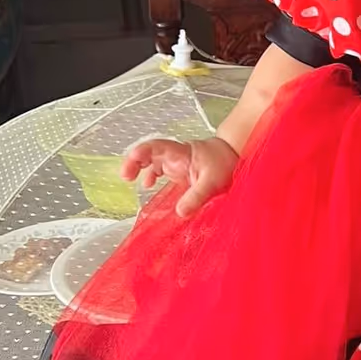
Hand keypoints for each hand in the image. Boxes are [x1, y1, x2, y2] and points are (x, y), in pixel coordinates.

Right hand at [120, 135, 238, 218]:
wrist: (234, 156)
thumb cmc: (224, 162)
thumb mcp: (212, 181)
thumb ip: (196, 196)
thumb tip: (179, 212)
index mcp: (181, 153)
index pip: (157, 147)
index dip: (142, 152)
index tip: (133, 162)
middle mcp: (174, 156)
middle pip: (149, 153)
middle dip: (135, 161)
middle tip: (126, 175)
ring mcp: (175, 163)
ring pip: (152, 162)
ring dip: (139, 168)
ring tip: (129, 178)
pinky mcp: (178, 172)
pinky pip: (159, 171)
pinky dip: (151, 177)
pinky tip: (147, 186)